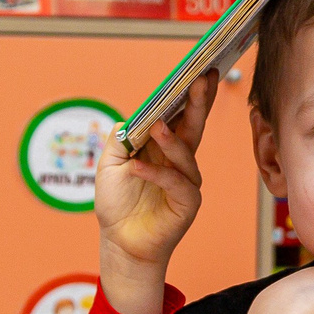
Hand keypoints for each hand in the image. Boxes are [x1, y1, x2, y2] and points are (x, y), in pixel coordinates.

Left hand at [94, 71, 216, 313]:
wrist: (119, 241)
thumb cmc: (117, 204)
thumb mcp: (110, 164)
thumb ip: (121, 139)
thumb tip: (135, 118)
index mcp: (165, 148)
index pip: (183, 116)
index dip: (194, 95)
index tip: (202, 71)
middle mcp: (180, 162)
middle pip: (194, 127)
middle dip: (199, 102)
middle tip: (201, 79)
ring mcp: (186, 183)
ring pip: (185, 155)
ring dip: (172, 140)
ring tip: (158, 127)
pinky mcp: (186, 204)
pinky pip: (175, 184)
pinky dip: (156, 174)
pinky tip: (138, 168)